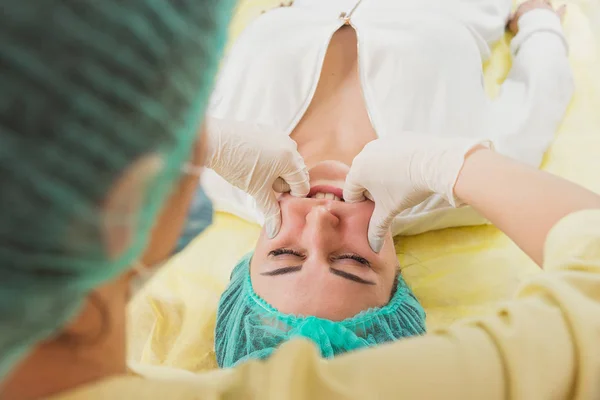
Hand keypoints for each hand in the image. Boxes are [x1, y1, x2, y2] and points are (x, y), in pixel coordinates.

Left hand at [203, 117, 309, 237]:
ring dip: (278, 172)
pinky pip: (279, 150)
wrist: (215, 141)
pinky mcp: (270, 131)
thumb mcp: (257, 190)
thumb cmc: (237, 165)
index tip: (273, 196)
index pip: (302, 186)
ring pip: (288, 162)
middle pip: (297, 173)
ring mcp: (280, 136)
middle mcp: (290, 146)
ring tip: (259, 174)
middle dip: (284, 183)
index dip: (289, 196)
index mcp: (291, 160)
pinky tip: (255, 162)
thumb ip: (271, 211)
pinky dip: (272, 159)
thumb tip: (275, 232)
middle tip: (265, 185)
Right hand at [343, 134, 488, 251]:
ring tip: (402, 183)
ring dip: (383, 175)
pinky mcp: (396, 137)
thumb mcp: (389, 211)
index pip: (351, 194)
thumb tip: (372, 248)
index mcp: (357, 171)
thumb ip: (376, 229)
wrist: (436, 163)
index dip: (365, 204)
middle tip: (391, 196)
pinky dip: (396, 162)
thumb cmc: (407, 188)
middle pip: (362, 178)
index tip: (381, 206)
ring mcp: (380, 142)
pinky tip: (410, 169)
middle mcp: (364, 153)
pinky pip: (390, 153)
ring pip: (375, 164)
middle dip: (373, 189)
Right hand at [508, 0, 565, 34]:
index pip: (524, 6)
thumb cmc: (521, 24)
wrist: (534, 26)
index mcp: (525, 5)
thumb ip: (512, 21)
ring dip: (547, 5)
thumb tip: (510, 19)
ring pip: (548, 3)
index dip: (523, 11)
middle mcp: (537, 3)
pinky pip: (560, 11)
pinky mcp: (555, 15)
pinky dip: (562, 9)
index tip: (522, 16)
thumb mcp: (511, 24)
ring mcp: (547, 8)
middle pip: (537, 1)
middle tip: (535, 9)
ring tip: (546, 8)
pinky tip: (564, 6)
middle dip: (537, 4)